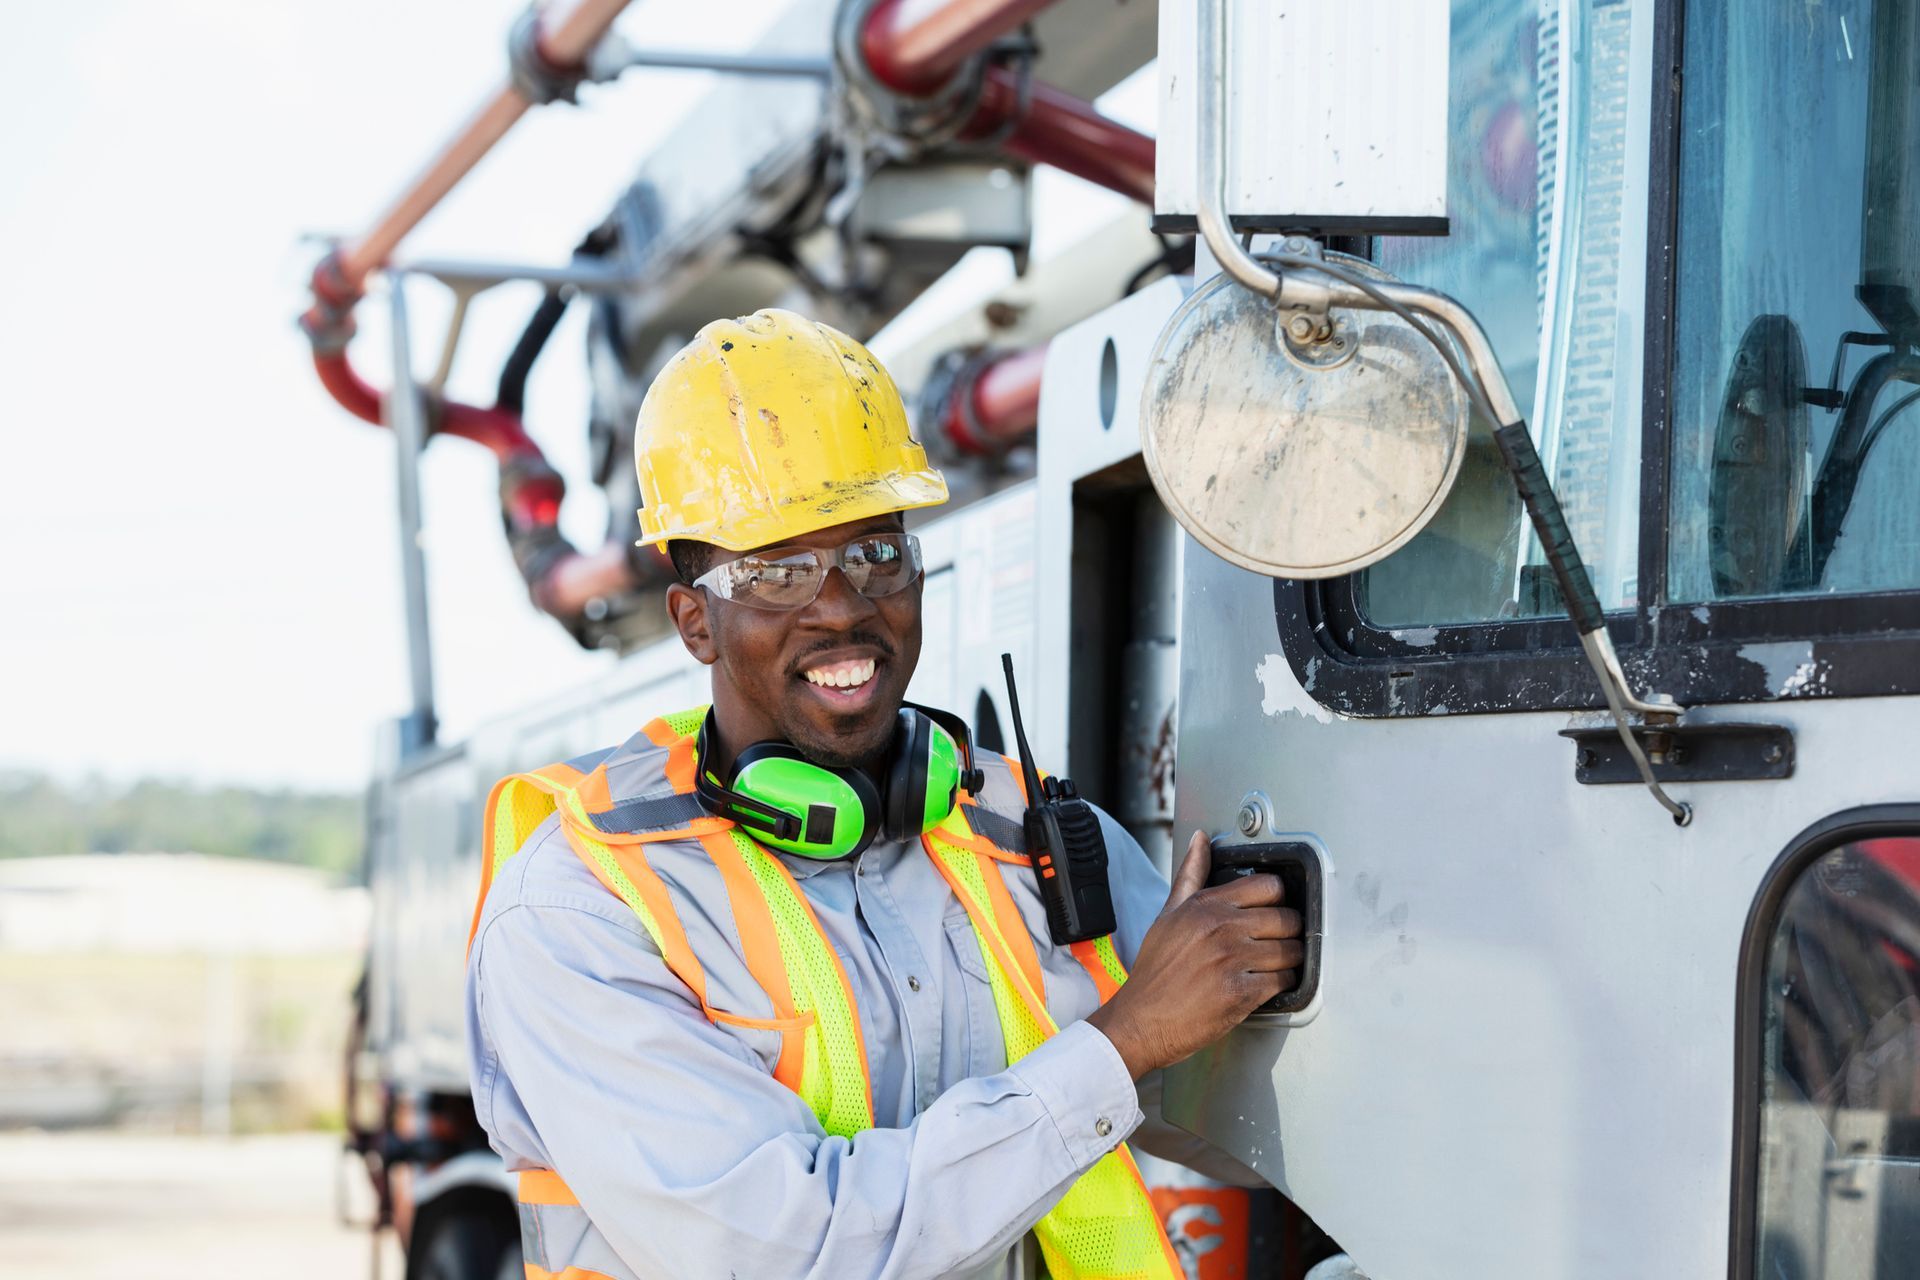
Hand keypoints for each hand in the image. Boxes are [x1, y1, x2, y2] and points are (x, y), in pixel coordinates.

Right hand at [1086, 830, 1302, 1079]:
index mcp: (1206, 906)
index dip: (1278, 898)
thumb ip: (1190, 875)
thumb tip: (1200, 840)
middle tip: (1278, 941)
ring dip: (1289, 960)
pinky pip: (1284, 981)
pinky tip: (1266, 985)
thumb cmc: (1155, 972)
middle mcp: (1221, 929)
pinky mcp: (1241, 993)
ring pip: (1290, 951)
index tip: (1274, 910)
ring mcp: (1232, 961)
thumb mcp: (1168, 915)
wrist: (1141, 1020)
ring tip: (1273, 965)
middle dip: (1288, 931)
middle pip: (1286, 918)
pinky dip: (1282, 985)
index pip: (1268, 885)